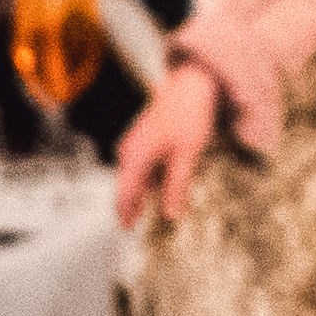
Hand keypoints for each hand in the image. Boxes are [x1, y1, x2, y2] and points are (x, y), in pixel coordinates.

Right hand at [116, 59, 225, 224]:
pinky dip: (151, 179)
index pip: (123, 196)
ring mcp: (135, 145)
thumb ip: (176, 187)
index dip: (125, 215)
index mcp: (135, 158)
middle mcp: (129, 152)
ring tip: (158, 208)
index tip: (127, 231)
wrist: (191, 84)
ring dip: (145, 194)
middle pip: (128, 189)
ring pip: (136, 178)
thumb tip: (171, 215)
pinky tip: (165, 186)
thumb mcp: (187, 156)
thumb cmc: (189, 115)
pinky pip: (143, 167)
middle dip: (135, 207)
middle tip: (141, 225)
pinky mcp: (144, 140)